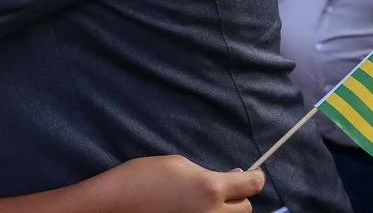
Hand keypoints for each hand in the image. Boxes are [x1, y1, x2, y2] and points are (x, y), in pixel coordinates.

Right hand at [92, 155, 264, 212]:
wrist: (114, 205)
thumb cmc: (141, 178)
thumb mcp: (177, 165)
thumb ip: (208, 172)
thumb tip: (232, 177)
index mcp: (210, 188)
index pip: (251, 185)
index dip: (257, 177)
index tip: (256, 174)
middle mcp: (212, 212)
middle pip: (246, 208)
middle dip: (238, 197)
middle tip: (223, 188)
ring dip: (225, 210)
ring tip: (205, 202)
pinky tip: (193, 209)